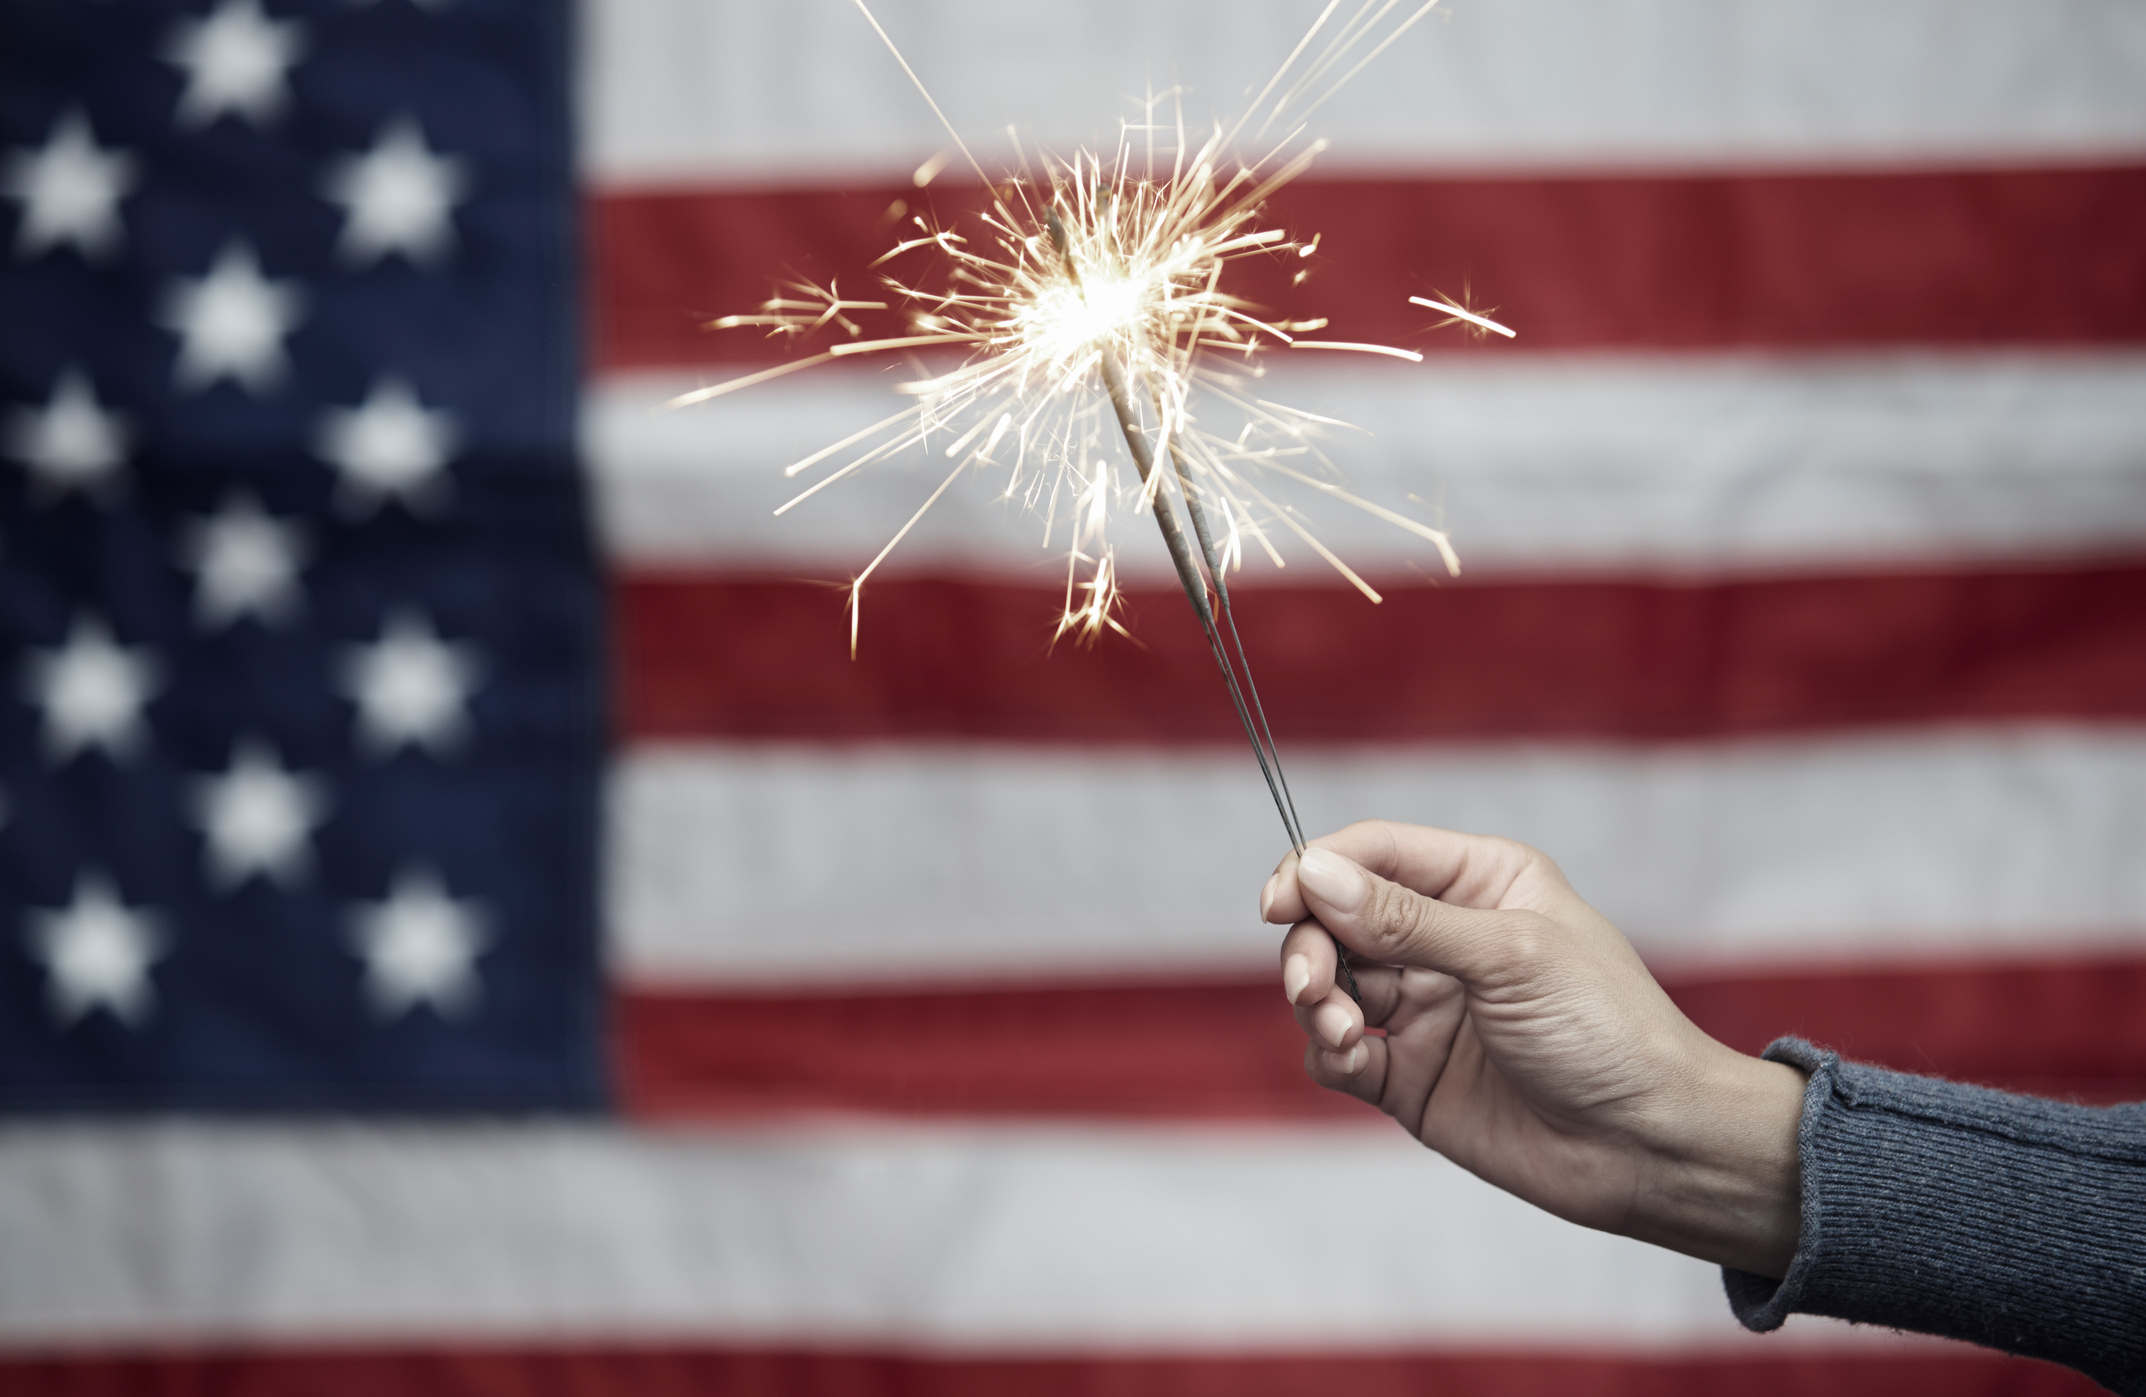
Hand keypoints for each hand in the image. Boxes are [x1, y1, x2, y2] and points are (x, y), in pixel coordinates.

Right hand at [1262, 820, 1805, 1277]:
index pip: (1372, 853)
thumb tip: (1315, 873)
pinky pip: (1337, 1053)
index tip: (1279, 904)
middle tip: (1316, 988)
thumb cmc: (1609, 1032)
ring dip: (1319, 1004)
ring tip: (1348, 1033)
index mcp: (1480, 882)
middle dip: (1312, 949)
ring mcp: (1424, 1008)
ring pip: (1328, 984)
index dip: (1316, 871)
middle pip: (1335, 919)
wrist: (1651, 1148)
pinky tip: (1357, 1061)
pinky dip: (1330, 1053)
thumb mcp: (1509, 956)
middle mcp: (1445, 938)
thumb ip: (1404, 918)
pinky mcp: (1409, 1075)